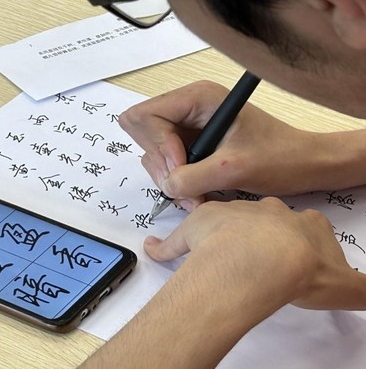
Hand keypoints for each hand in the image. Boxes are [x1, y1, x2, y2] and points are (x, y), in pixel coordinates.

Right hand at [119, 80, 331, 210]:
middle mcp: (187, 107)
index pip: (146, 116)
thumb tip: (165, 187)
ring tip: (197, 196)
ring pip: (152, 153)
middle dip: (160, 165)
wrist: (305, 166)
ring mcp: (187, 126)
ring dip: (169, 178)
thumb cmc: (279, 158)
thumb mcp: (234, 169)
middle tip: (185, 187)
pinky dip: (176, 183)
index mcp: (197, 97)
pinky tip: (198, 193)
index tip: (180, 167)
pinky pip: (166, 165)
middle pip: (143, 134)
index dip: (158, 144)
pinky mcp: (191, 145)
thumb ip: (192, 177)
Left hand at [145, 197, 365, 310]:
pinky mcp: (199, 222)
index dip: (301, 245)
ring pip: (223, 222)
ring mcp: (231, 212)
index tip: (298, 261)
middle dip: (261, 238)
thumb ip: (362, 289)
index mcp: (304, 223)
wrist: (266, 259)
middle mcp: (267, 211)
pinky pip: (177, 237)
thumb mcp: (346, 286)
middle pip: (264, 220)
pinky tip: (155, 250)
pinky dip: (166, 245)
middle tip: (257, 262)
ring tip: (216, 260)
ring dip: (220, 238)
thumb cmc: (304, 270)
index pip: (306, 227)